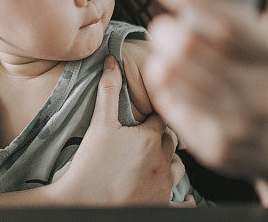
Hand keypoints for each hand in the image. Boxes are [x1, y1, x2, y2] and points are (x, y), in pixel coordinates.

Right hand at [56, 56, 184, 205]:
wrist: (81, 203)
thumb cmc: (89, 167)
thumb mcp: (98, 125)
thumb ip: (108, 91)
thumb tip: (112, 61)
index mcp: (150, 139)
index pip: (162, 119)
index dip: (155, 117)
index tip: (148, 117)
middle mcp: (162, 162)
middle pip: (171, 142)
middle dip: (162, 139)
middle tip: (149, 138)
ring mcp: (164, 186)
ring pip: (178, 168)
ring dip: (170, 163)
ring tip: (158, 160)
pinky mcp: (161, 206)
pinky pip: (182, 205)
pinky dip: (185, 201)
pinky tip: (186, 198)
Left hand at [144, 0, 267, 205]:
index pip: (229, 20)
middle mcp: (262, 93)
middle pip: (190, 46)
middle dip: (165, 27)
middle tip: (165, 24)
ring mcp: (237, 123)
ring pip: (171, 74)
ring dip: (160, 54)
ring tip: (168, 50)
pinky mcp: (214, 147)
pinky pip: (169, 103)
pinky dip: (163, 84)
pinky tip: (175, 79)